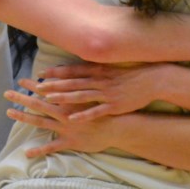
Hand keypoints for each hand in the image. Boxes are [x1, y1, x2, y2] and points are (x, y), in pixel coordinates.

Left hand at [3, 88, 115, 157]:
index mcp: (70, 100)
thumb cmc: (107, 109)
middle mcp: (65, 112)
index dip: (34, 85)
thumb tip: (68, 78)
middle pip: (39, 103)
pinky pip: (52, 147)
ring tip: (9, 113)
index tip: (21, 80)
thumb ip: (80, 87)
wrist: (119, 128)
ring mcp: (66, 128)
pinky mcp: (70, 141)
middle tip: (7, 93)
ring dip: (24, 117)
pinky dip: (40, 150)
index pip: (48, 90)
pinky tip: (27, 152)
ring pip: (41, 122)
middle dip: (22, 98)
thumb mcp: (94, 95)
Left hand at [23, 62, 162, 120]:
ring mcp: (106, 93)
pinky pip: (95, 111)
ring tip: (48, 100)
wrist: (152, 81)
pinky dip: (83, 115)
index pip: (72, 70)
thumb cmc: (130, 75)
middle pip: (72, 82)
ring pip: (80, 95)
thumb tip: (79, 69)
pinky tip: (71, 119)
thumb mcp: (111, 69)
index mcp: (97, 71)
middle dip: (54, 85)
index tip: (41, 73)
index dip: (56, 72)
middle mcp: (99, 80)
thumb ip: (94, 70)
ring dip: (64, 97)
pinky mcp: (113, 105)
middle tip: (37, 87)